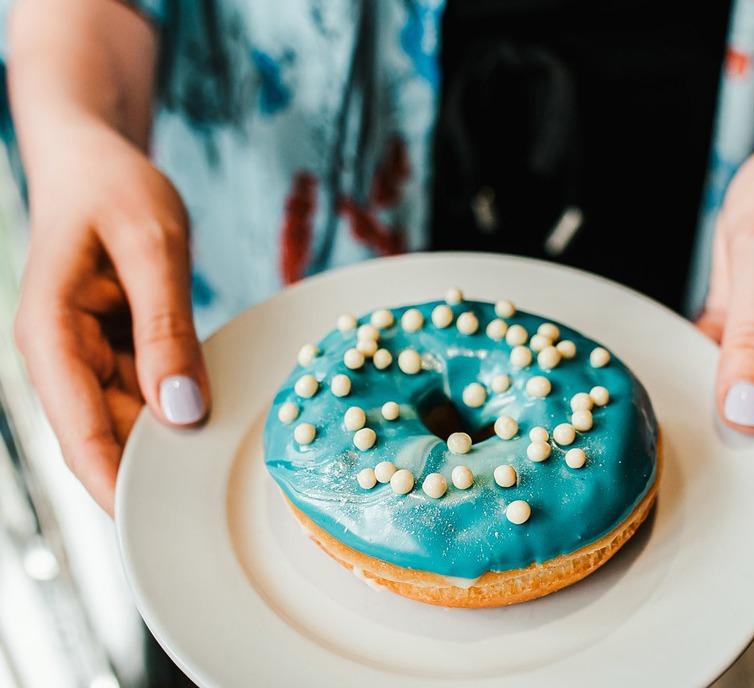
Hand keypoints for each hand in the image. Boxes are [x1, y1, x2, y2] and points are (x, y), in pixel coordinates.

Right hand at [14, 119, 208, 513]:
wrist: (96, 163)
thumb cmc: (116, 190)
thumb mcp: (152, 248)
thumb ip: (165, 329)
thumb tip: (181, 413)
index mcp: (50, 335)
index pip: (80, 434)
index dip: (119, 487)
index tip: (163, 529)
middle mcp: (60, 359)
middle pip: (105, 440)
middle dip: (155, 476)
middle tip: (217, 508)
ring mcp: (85, 360)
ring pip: (128, 425)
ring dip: (172, 447)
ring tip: (228, 472)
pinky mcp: (113, 354)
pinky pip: (145, 397)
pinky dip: (179, 412)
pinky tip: (218, 423)